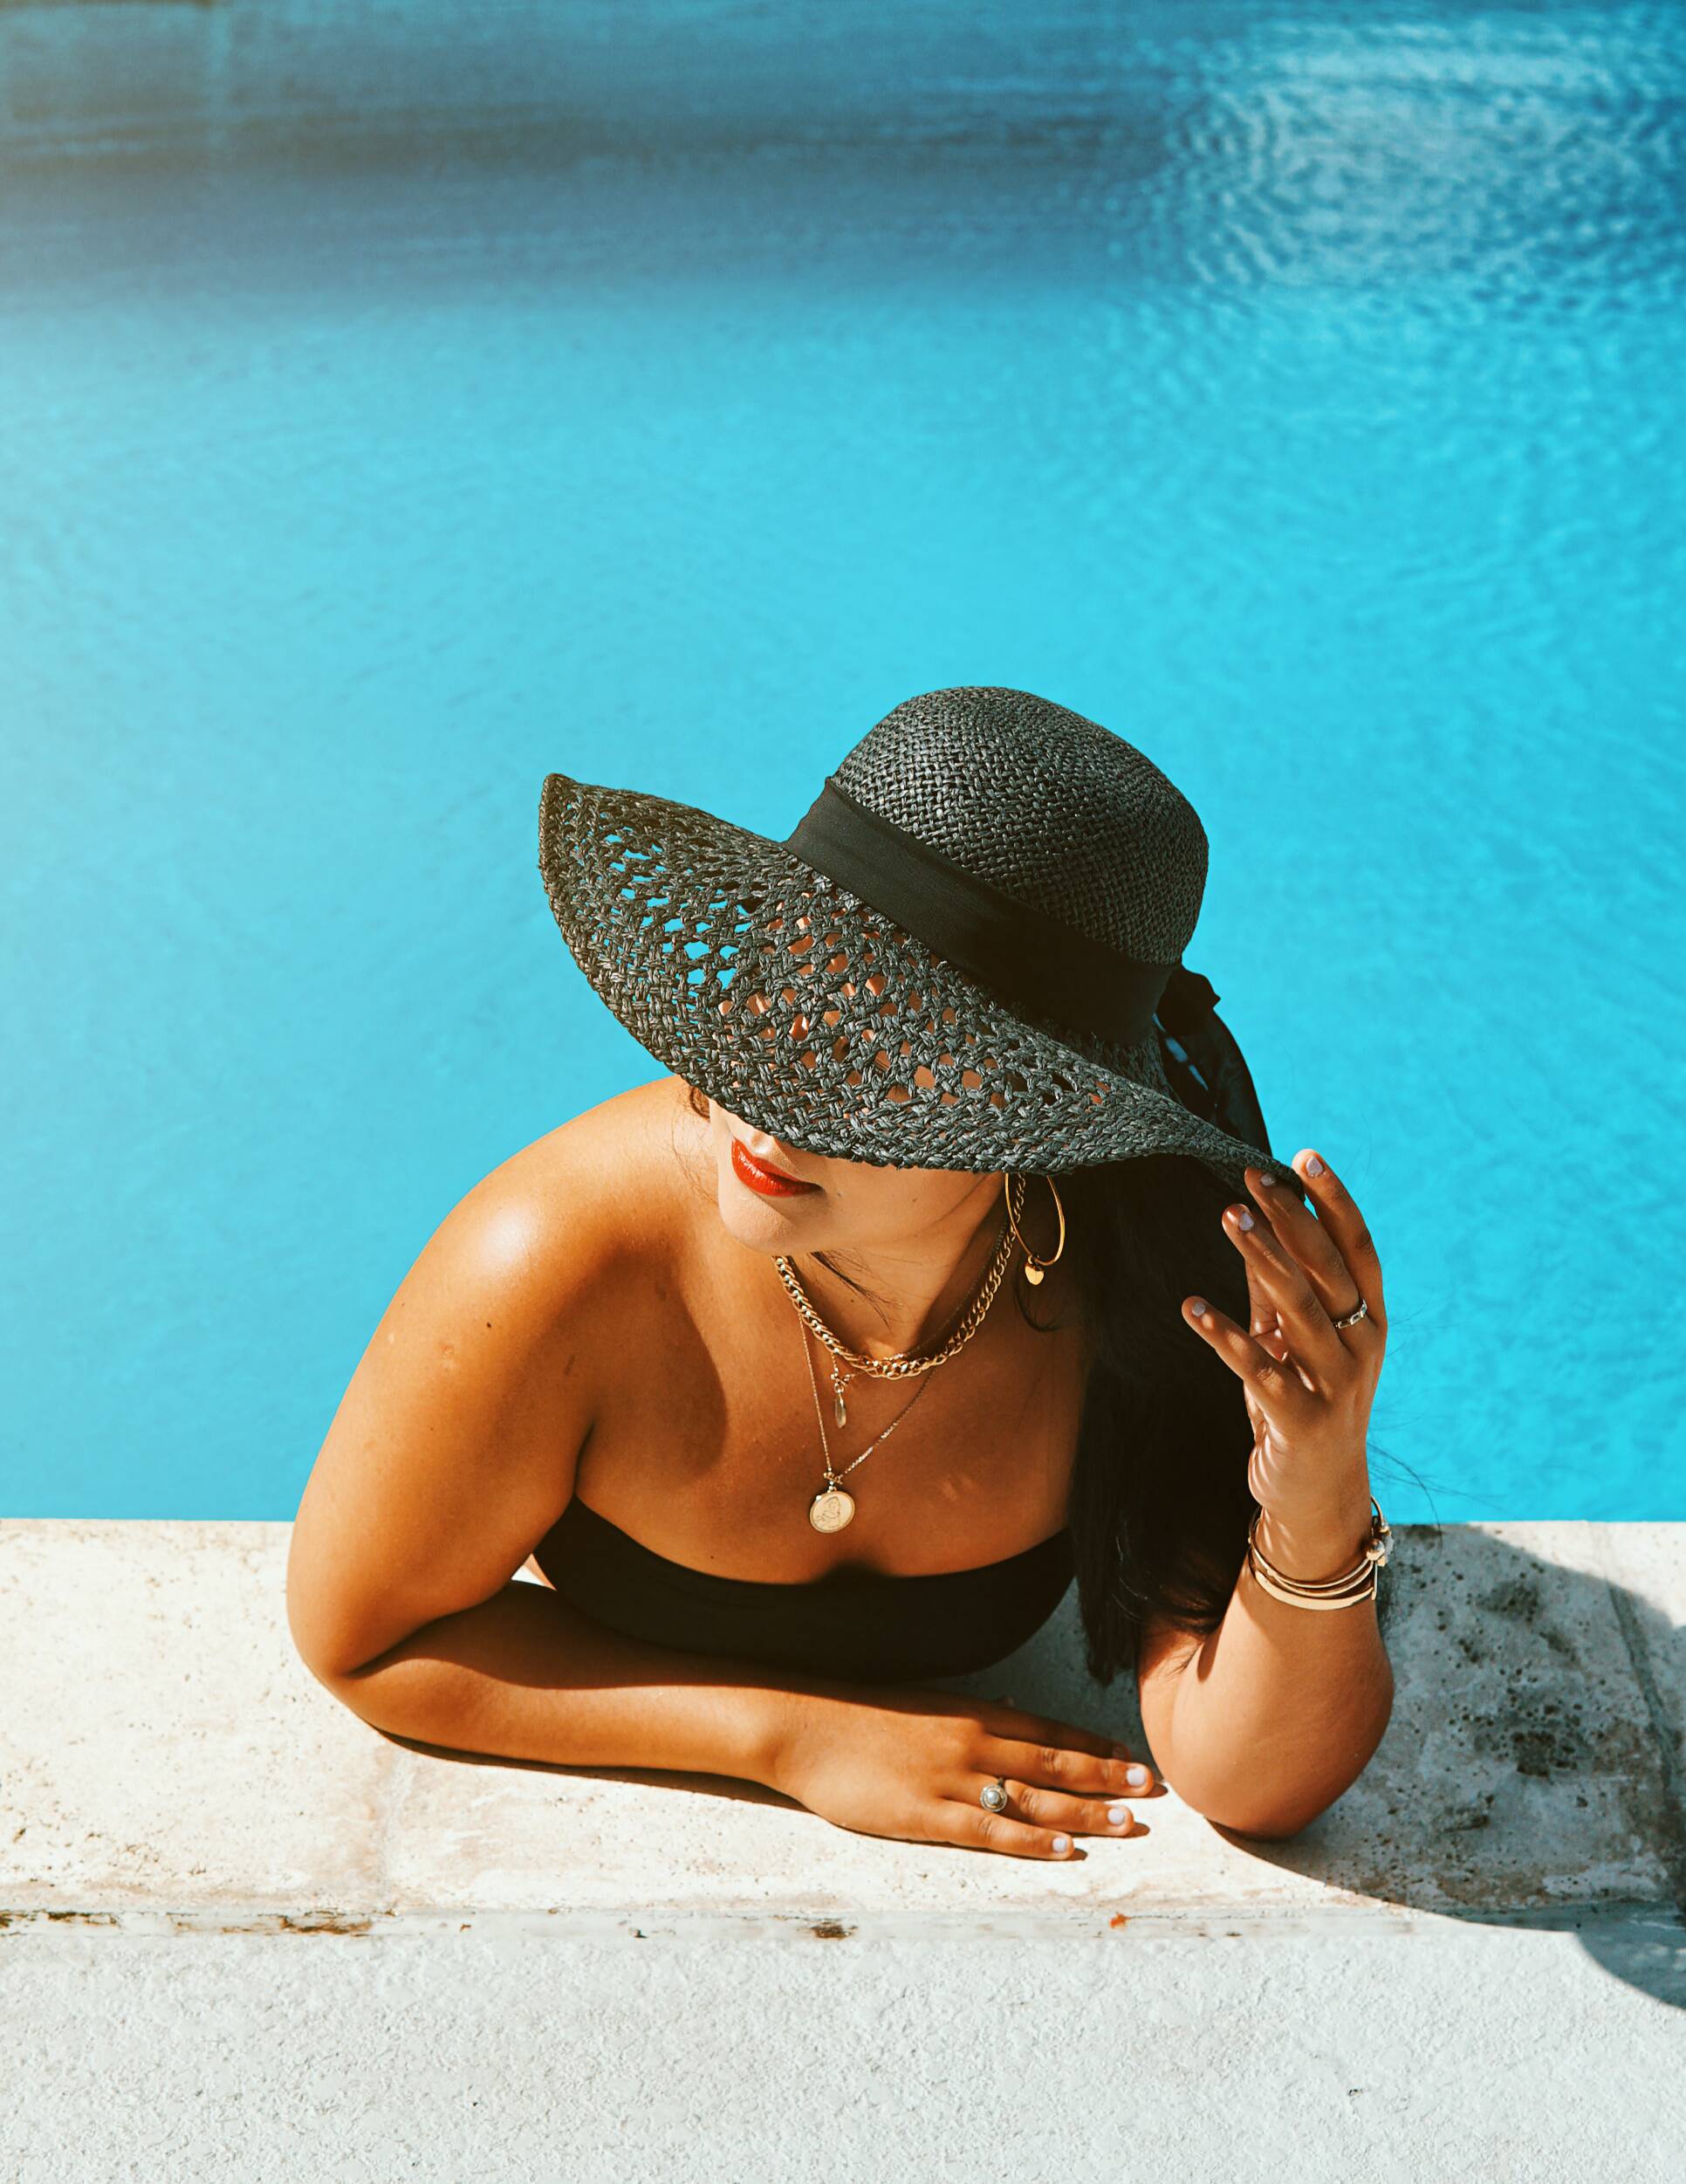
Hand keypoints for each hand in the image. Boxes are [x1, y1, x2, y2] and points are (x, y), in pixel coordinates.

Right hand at [772, 1687, 1157, 1859]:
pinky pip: (990, 1831)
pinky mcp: (926, 1815)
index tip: (1134, 1758)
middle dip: (1109, 1779)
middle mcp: (972, 1742)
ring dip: (1087, 1812)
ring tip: (1131, 1824)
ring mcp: (951, 1779)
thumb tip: (1012, 1714)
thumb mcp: (923, 1705)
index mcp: (971, 1712)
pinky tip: (1066, 1848)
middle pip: (1056, 1764)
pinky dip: (1033, 1840)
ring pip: (1035, 1798)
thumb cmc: (860, 1717)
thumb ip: (969, 1715)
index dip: (1095, 1746)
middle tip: (1154, 1791)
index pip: (1049, 1731)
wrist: (803, 1725)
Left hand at [1181, 1149, 1388, 1558]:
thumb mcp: (1292, 1339)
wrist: (1318, 1494)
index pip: (1357, 1247)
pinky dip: (1224, 1336)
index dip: (1332, 1201)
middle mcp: (1362, 1345)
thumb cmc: (1302, 1403)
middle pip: (1326, 1268)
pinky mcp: (1302, 1420)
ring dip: (1261, 1258)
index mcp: (1369, 1319)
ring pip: (1298, 1309)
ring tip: (1229, 1217)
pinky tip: (1191, 1307)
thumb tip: (1253, 1215)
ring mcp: (1337, 1384)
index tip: (1301, 1156)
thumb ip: (1275, 1286)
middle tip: (1251, 1178)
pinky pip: (1260, 1370)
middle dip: (1290, 1219)